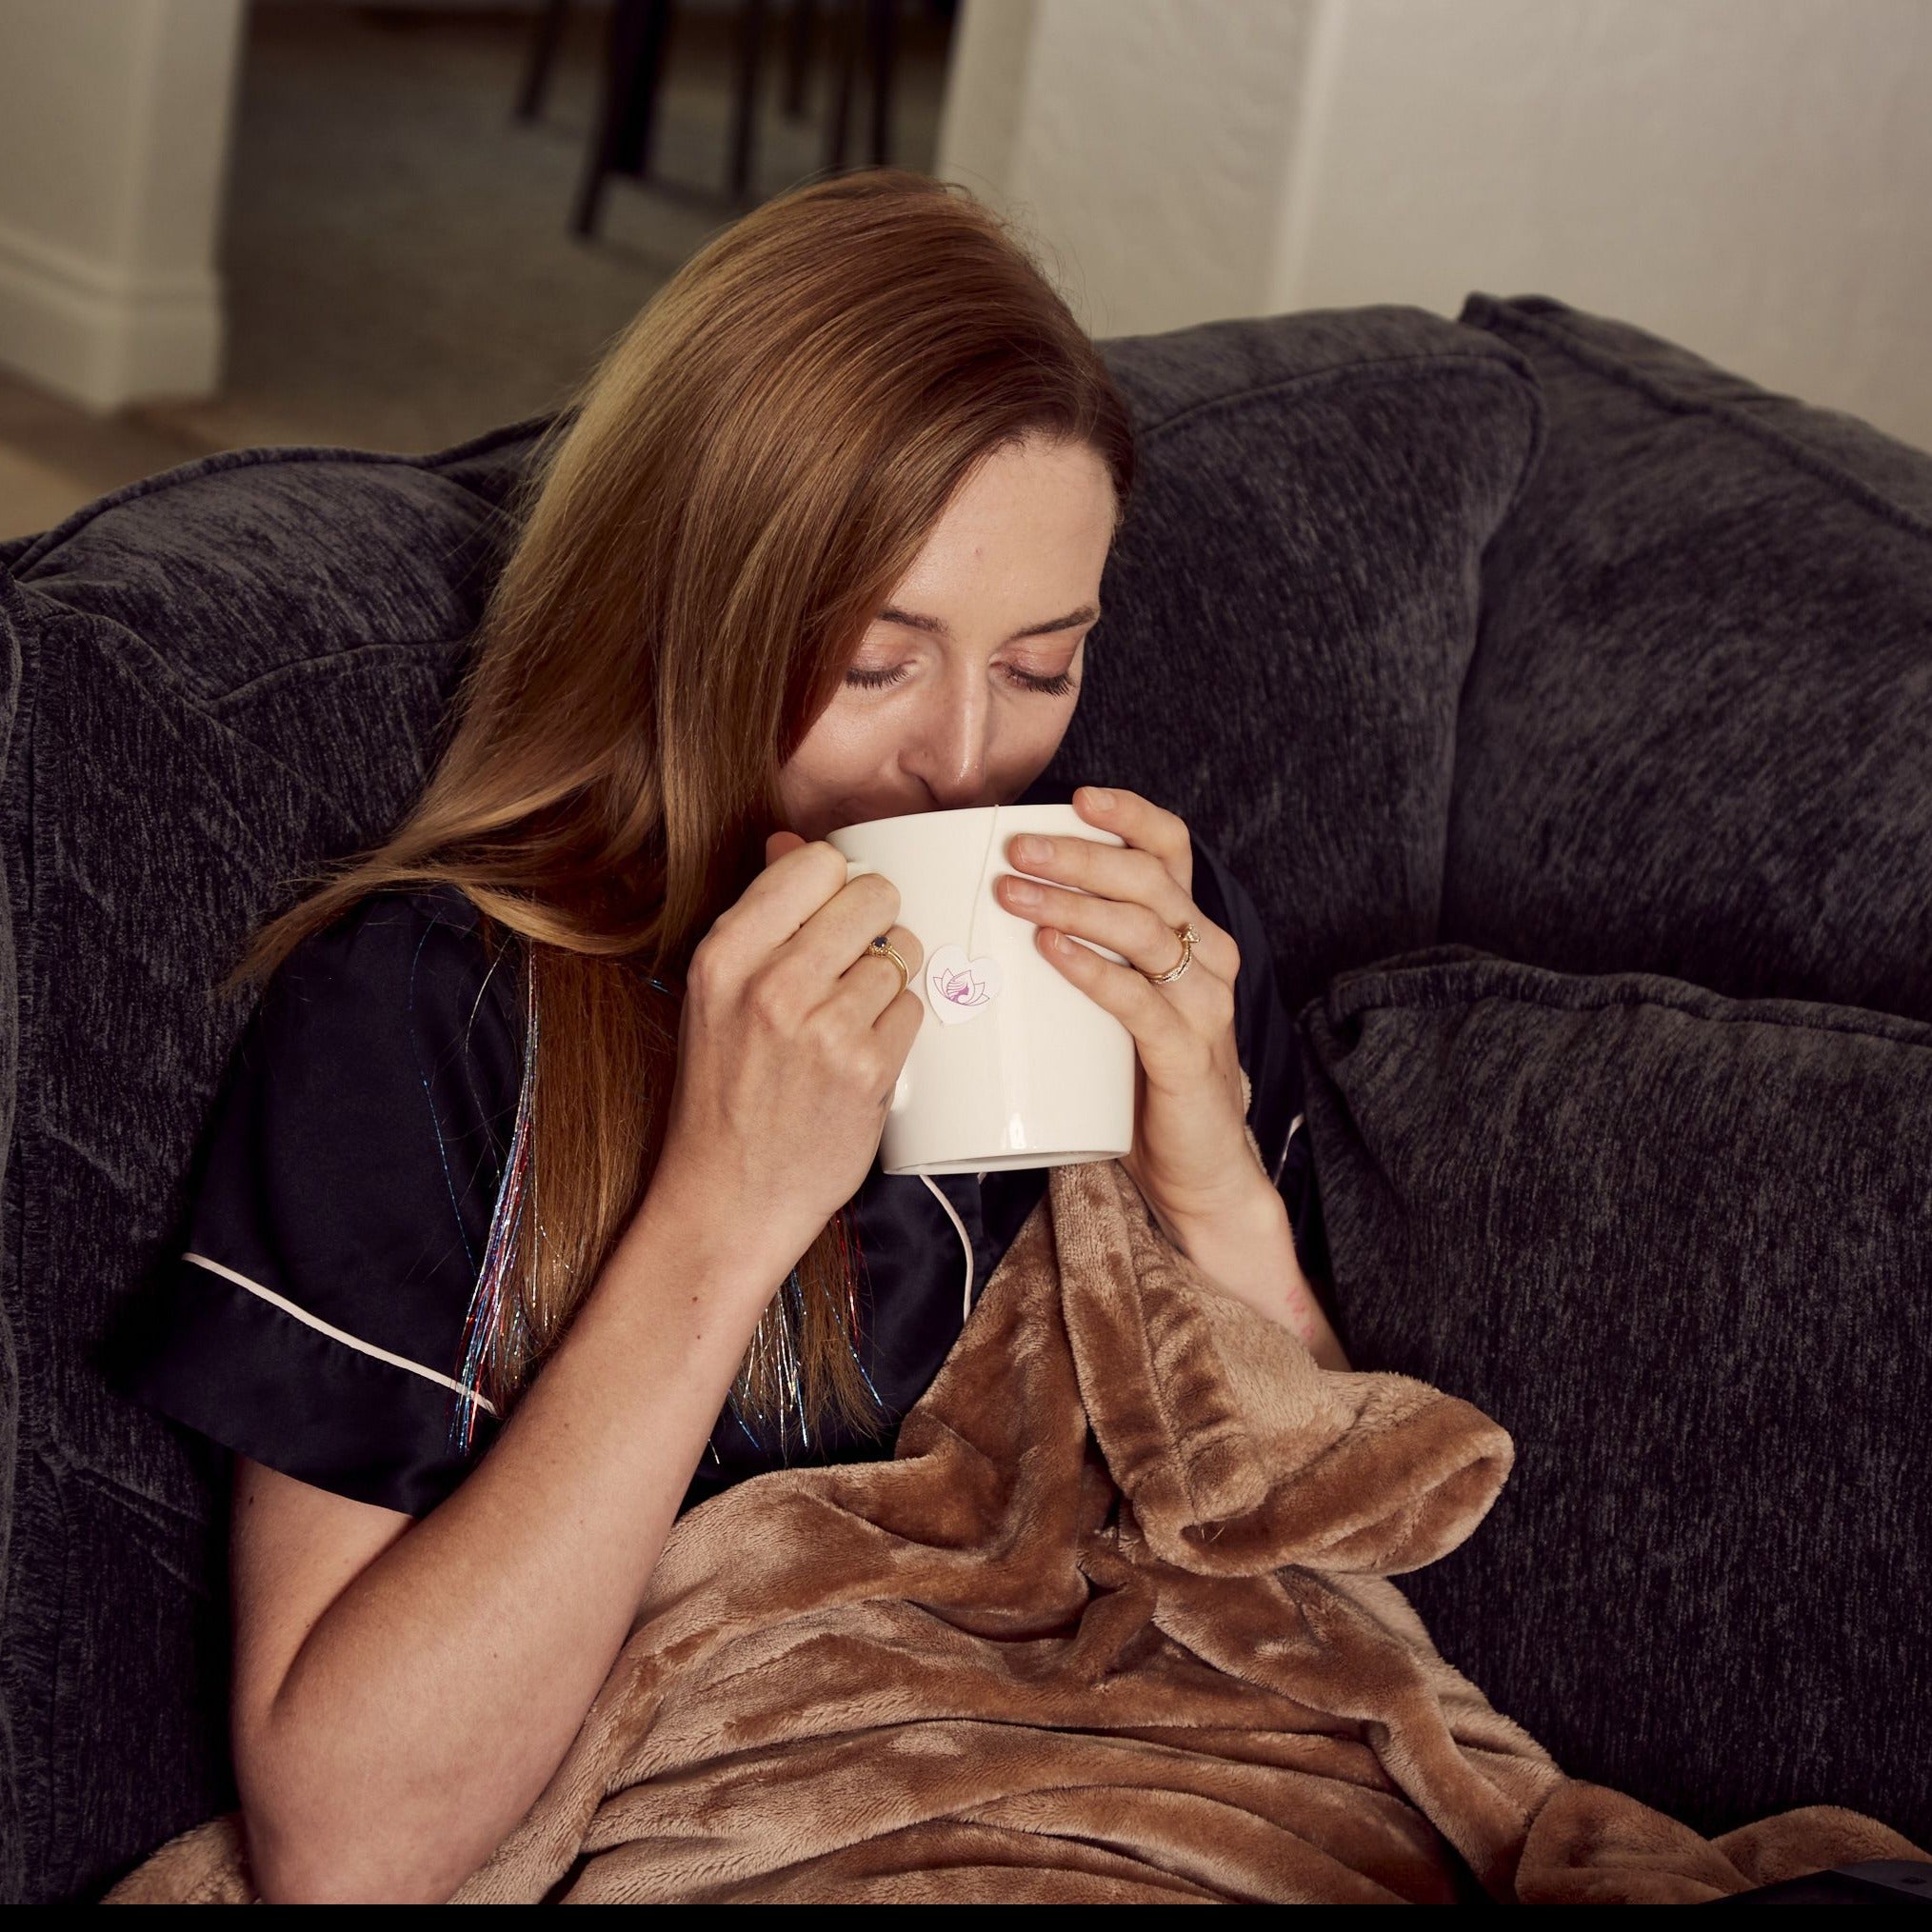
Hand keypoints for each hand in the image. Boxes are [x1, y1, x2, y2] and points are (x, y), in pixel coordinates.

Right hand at [647, 833, 924, 1292]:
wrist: (727, 1198)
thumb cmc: (722, 1093)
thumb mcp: (715, 996)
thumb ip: (759, 918)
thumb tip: (792, 843)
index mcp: (725, 954)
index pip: (815, 863)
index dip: (835, 884)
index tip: (830, 912)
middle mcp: (771, 983)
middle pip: (873, 896)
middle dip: (876, 922)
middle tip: (854, 962)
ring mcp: (824, 1028)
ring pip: (902, 955)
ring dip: (889, 981)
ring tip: (849, 1020)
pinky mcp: (868, 1070)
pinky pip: (913, 1009)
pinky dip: (897, 1029)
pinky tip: (862, 1056)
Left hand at [994, 786, 1265, 1243]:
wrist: (1195, 1170)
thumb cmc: (1140, 1079)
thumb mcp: (1117, 1000)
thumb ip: (1081, 954)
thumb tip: (986, 912)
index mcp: (1193, 931)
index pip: (1172, 848)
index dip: (1129, 814)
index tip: (1076, 797)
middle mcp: (1209, 956)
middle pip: (1149, 880)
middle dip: (1078, 855)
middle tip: (1015, 848)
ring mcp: (1205, 1005)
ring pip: (1143, 930)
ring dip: (1072, 904)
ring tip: (1012, 893)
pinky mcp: (1189, 1056)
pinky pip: (1141, 1002)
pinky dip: (1092, 970)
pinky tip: (1051, 950)